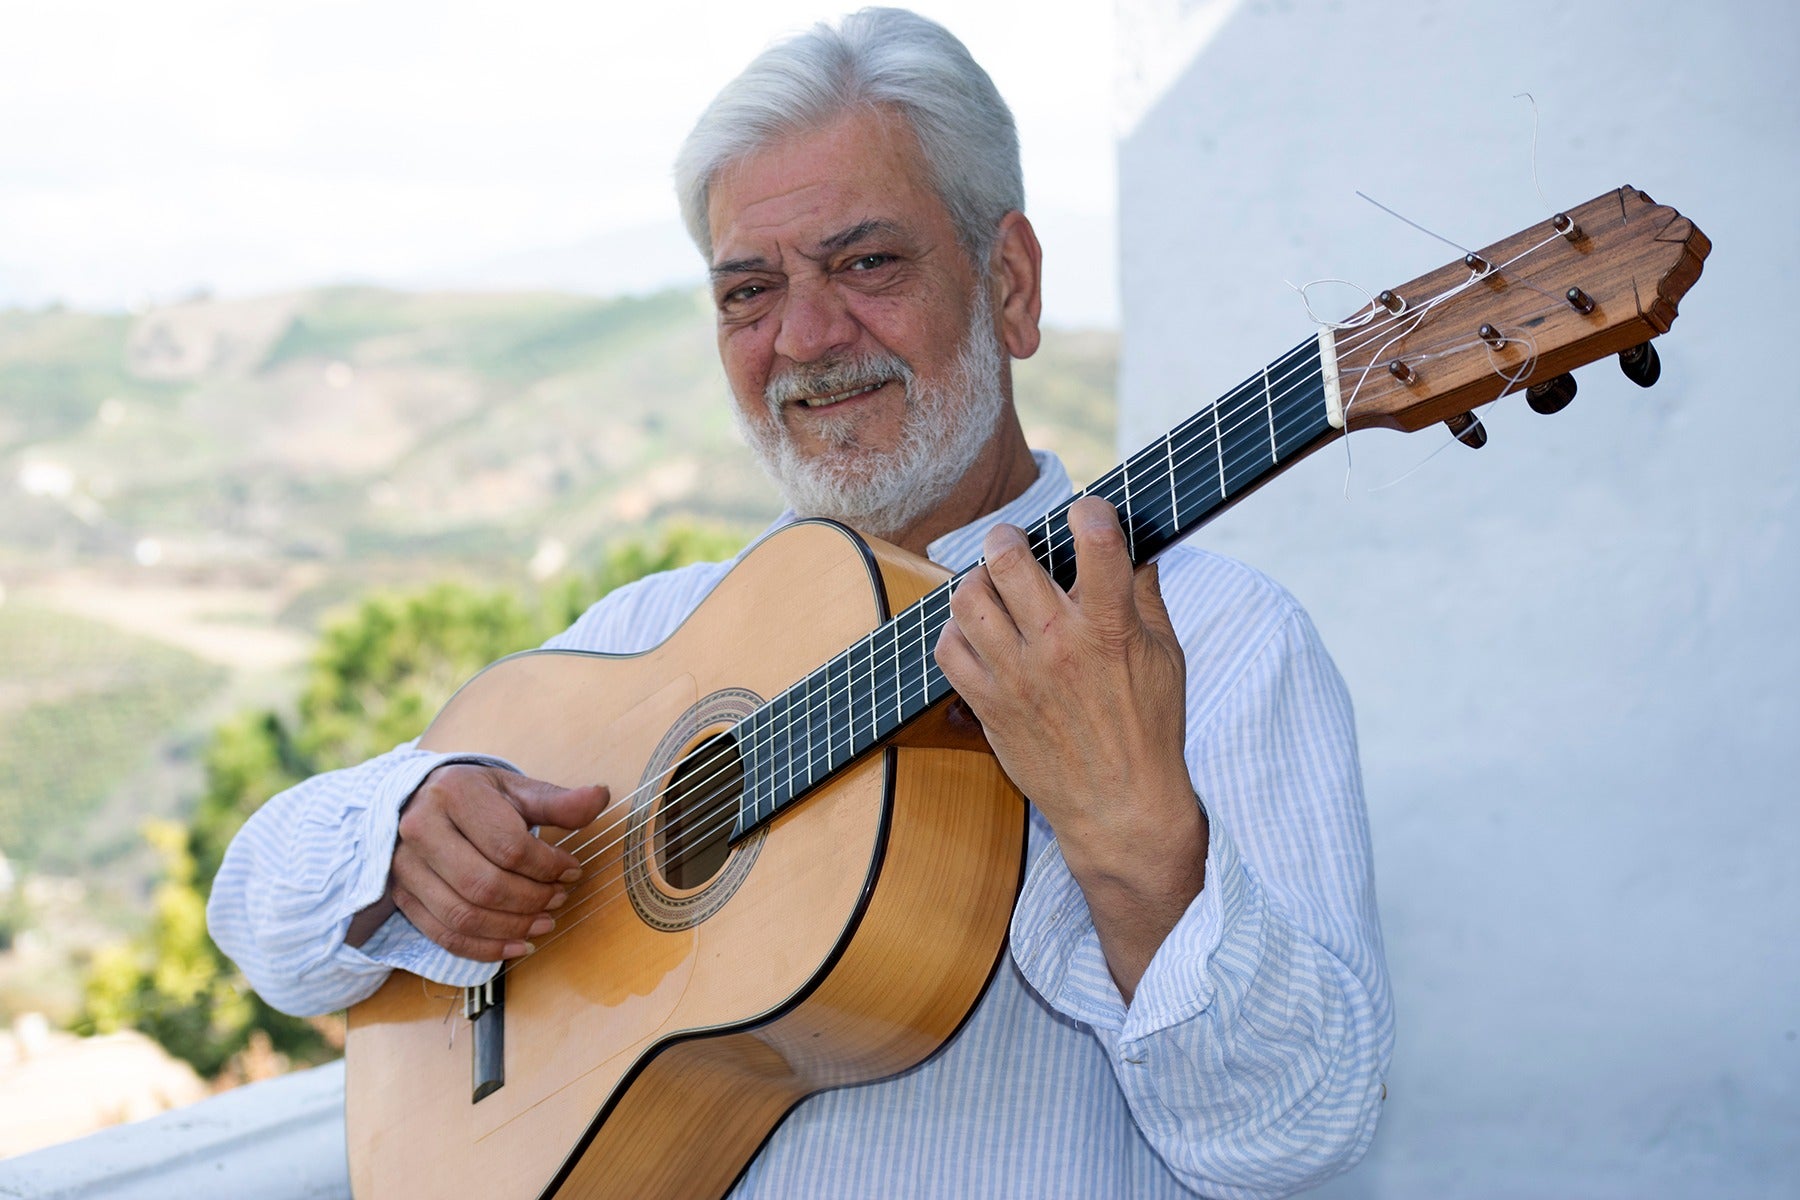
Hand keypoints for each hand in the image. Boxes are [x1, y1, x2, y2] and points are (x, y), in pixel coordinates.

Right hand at [349, 763, 609, 960]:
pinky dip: (483, 949)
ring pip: (462, 915)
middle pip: (483, 885)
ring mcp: (405, 866)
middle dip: (531, 900)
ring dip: (511, 929)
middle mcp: (421, 828)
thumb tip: (600, 796)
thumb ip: (557, 801)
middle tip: (560, 899)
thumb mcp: (515, 790)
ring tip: (544, 923)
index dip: (548, 866)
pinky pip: (443, 935)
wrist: (418, 800)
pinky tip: (516, 947)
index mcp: (453, 793)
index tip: (573, 870)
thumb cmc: (476, 796)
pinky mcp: (402, 895)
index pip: (508, 845)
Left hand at [935, 496, 1204, 995]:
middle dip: (1007, 537)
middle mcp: (1057, 646)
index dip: (1090, 511)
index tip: (1087, 511)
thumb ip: (1146, 598)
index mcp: (1110, 629)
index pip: (1097, 543)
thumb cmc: (1150, 731)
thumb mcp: (1167, 658)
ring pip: (968, 598)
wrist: (1119, 809)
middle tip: (1012, 542)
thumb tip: (1135, 548)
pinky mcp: (988, 705)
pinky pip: (948, 649)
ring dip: (975, 580)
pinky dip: (955, 631)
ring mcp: (1016, 676)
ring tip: (989, 585)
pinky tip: (976, 633)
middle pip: (1009, 559)